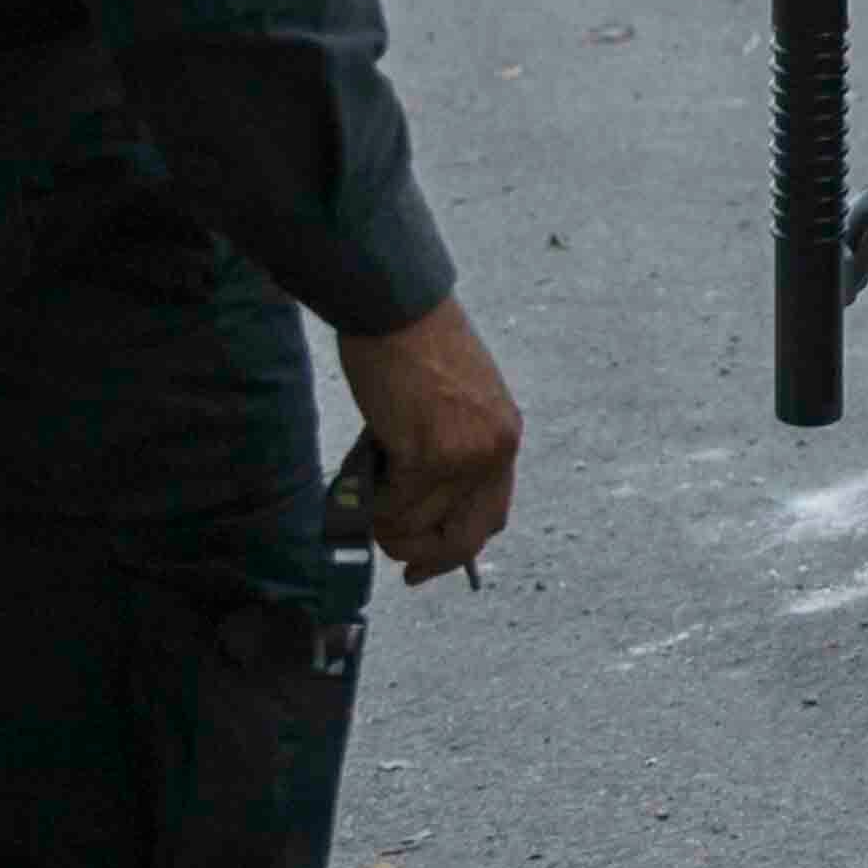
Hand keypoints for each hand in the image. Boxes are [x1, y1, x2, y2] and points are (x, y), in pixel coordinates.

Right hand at [335, 292, 522, 584]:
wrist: (394, 305)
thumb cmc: (412, 343)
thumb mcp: (454, 401)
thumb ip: (448, 448)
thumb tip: (417, 503)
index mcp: (504, 437)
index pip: (492, 516)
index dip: (458, 548)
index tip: (427, 562)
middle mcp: (493, 452)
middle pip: (464, 539)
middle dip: (425, 557)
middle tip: (398, 563)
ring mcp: (462, 456)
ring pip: (415, 526)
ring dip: (384, 521)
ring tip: (366, 490)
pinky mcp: (425, 454)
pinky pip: (391, 506)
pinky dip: (370, 503)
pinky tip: (363, 475)